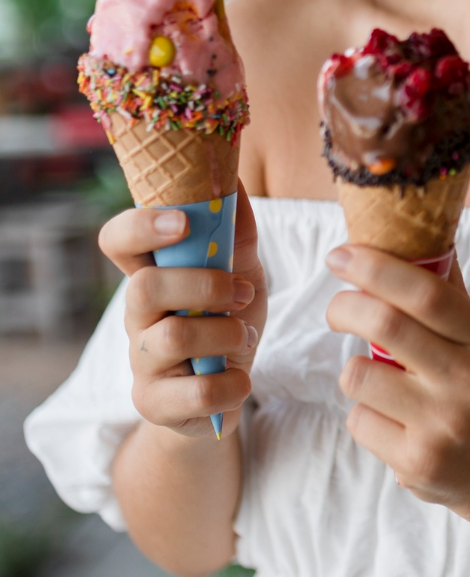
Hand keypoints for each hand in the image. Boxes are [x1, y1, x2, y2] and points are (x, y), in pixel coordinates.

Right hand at [100, 182, 266, 439]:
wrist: (225, 391)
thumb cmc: (228, 319)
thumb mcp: (241, 270)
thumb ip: (236, 229)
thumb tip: (229, 173)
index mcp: (152, 273)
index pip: (117, 240)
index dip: (141, 226)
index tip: (183, 224)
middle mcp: (137, 315)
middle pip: (144, 288)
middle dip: (203, 286)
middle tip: (240, 293)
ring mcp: (142, 362)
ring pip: (171, 339)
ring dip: (225, 334)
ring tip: (244, 335)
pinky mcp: (155, 404)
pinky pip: (194, 393)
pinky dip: (231, 383)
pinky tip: (240, 377)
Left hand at [325, 246, 469, 526]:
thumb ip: (446, 290)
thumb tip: (413, 231)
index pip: (426, 290)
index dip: (375, 267)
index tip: (341, 255)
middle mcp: (468, 378)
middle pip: (384, 324)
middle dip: (344, 306)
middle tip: (336, 309)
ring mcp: (443, 423)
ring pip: (358, 376)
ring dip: (354, 371)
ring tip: (376, 380)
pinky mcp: (418, 461)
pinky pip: (359, 421)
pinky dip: (364, 415)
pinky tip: (392, 422)